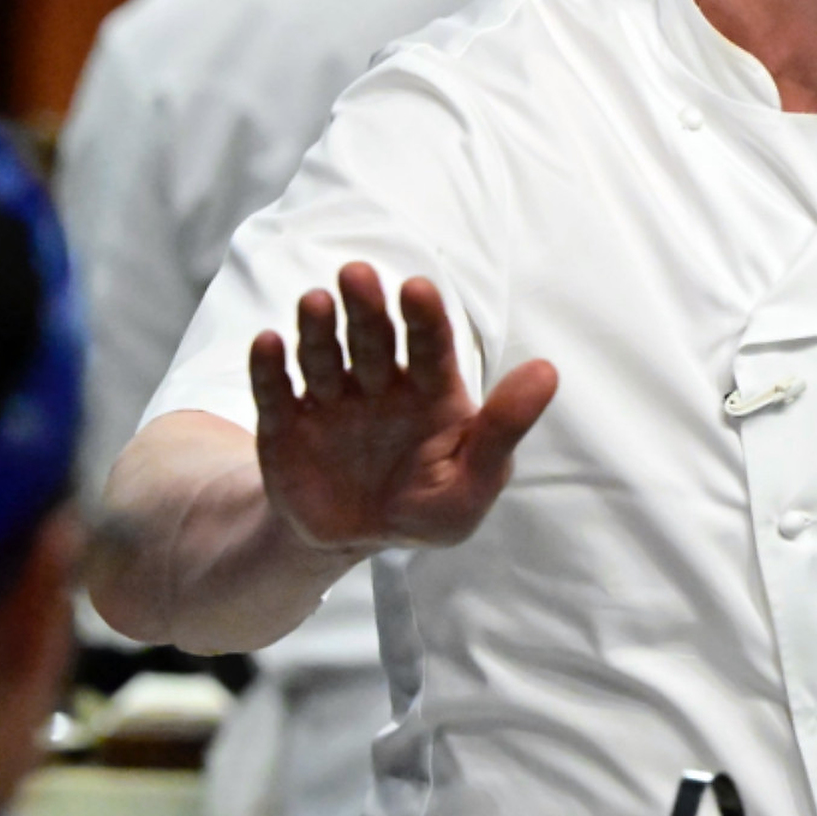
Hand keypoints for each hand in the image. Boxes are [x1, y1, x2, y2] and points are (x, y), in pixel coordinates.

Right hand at [248, 262, 557, 554]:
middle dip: (365, 308)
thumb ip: (505, 428)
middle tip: (357, 275)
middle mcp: (378, 383)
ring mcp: (330, 400)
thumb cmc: (429, 505)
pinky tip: (269, 343)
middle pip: (372, 339)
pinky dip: (269, 368)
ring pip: (323, 355)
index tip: (417, 289)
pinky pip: (274, 392)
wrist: (359, 540)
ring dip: (318, 328)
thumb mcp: (474, 481)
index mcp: (429, 389)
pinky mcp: (285, 423)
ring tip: (315, 302)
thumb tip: (547, 370)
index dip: (424, 317)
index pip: (429, 344)